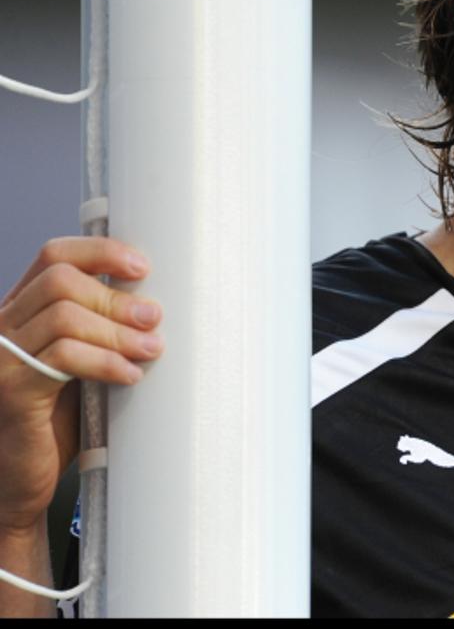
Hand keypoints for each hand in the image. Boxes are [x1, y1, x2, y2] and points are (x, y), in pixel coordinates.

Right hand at [0, 237, 163, 533]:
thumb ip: (102, 332)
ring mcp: (1, 358)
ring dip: (119, 330)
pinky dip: (106, 362)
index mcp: (20, 311)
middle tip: (154, 318)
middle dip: (116, 296)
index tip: (143, 267)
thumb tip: (158, 307)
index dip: (100, 252)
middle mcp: (2, 327)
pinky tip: (130, 376)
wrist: (20, 480)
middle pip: (61, 280)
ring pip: (65, 316)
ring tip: (151, 349)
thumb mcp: (82, 364)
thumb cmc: (56, 420)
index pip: (54, 255)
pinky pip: (63, 357)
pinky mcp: (11, 390)